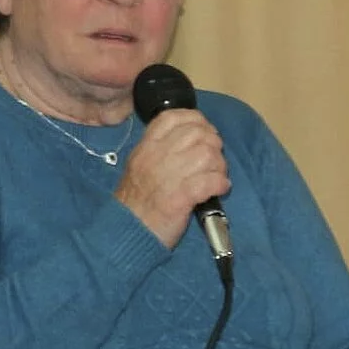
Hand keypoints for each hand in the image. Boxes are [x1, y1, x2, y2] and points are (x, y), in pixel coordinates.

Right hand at [116, 108, 229, 248]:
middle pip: (198, 133)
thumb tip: (193, 137)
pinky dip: (221, 184)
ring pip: (208, 155)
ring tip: (216, 177)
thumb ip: (161, 149)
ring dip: (219, 166)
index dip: (196, 120)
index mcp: (146, 146)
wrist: (127, 231)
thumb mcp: (140, 165)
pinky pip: (211, 180)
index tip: (205, 132)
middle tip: (214, 161)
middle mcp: (157, 156)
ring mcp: (169, 176)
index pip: (173, 117)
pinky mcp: (181, 197)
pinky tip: (219, 190)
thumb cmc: (137, 200)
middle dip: (214, 145)